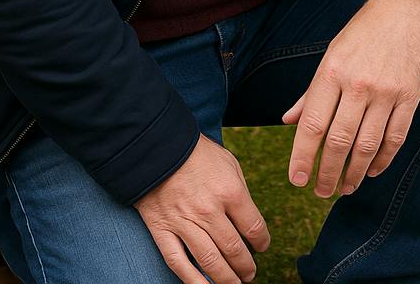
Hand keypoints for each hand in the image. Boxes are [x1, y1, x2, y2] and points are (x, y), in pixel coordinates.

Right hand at [134, 133, 270, 283]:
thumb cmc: (198, 154)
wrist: (157, 148)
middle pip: (234, 249)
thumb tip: (248, 220)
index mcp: (230, 193)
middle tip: (251, 273)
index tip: (262, 247)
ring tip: (235, 283)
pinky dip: (192, 280)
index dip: (262, 242)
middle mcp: (210, 212)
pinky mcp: (162, 231)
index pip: (254, 228)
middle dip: (246, 266)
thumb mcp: (230, 164)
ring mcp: (184, 223)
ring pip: (210, 261)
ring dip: (226, 278)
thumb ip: (240, 192)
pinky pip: (178, 262)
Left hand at [282, 0, 419, 197]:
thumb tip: (289, 121)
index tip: (297, 180)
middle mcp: (358, 84)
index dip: (302, 158)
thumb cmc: (364, 33)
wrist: (408, 11)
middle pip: (339, 141)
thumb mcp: (331, 55)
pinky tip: (372, 170)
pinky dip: (383, 159)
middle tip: (321, 191)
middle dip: (328, 173)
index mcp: (331, 72)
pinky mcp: (410, 97)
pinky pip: (395, 137)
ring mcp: (387, 92)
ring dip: (354, 173)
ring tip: (345, 188)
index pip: (312, 125)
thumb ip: (311, 92)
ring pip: (367, 145)